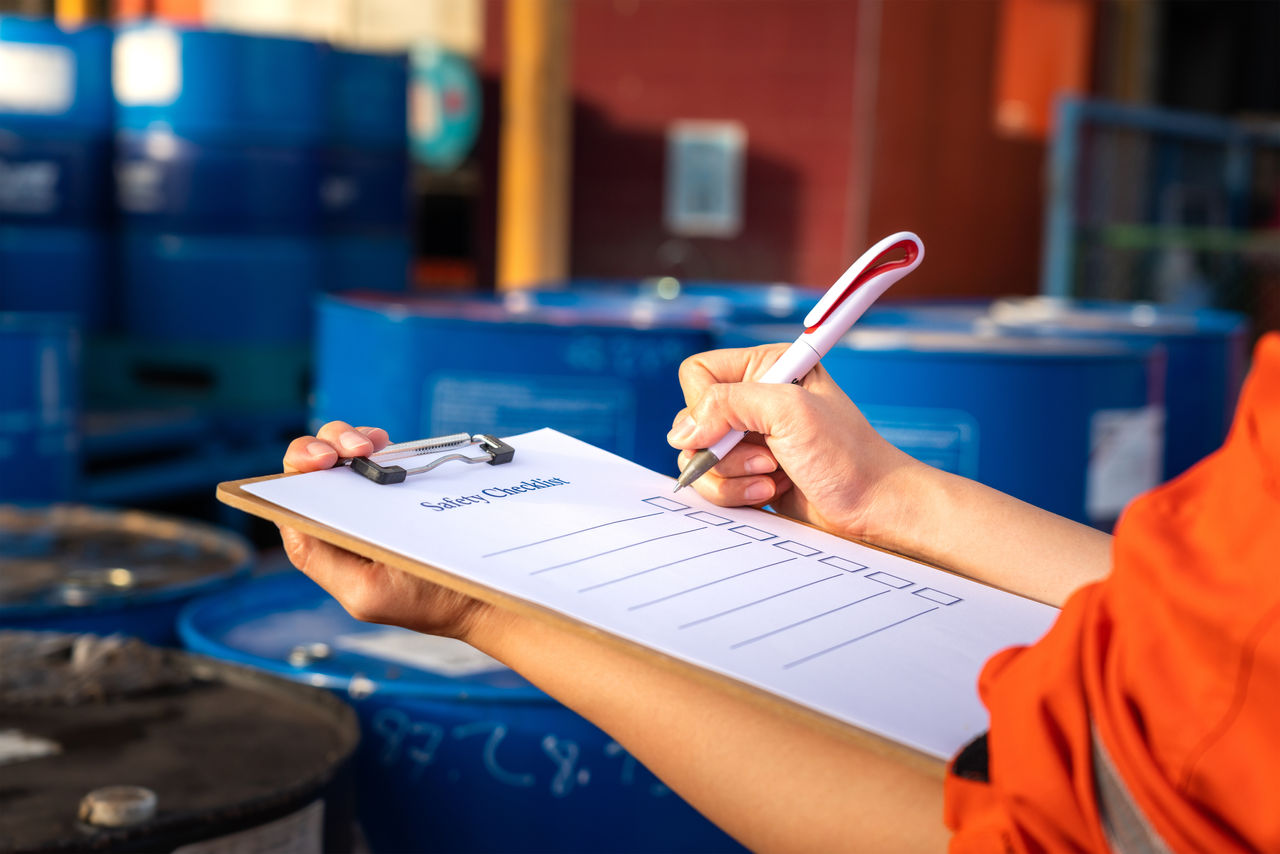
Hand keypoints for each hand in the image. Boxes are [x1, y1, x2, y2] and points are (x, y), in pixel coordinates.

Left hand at [279, 421, 498, 639]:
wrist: (484, 595)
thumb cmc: (427, 600)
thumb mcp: (365, 592)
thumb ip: (323, 555)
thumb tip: (295, 514)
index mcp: (322, 545)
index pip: (290, 496)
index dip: (300, 469)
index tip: (324, 459)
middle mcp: (339, 519)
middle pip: (312, 465)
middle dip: (328, 444)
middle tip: (357, 448)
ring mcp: (369, 500)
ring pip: (342, 454)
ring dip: (352, 438)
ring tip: (375, 443)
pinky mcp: (397, 489)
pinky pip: (377, 457)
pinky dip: (378, 444)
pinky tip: (386, 444)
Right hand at [667, 345, 928, 544]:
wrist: (872, 505)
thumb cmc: (846, 454)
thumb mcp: (788, 412)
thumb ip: (728, 406)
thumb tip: (681, 432)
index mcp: (765, 367)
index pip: (698, 373)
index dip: (705, 404)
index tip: (732, 428)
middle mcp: (752, 400)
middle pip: (692, 420)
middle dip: (724, 448)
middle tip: (768, 456)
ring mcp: (747, 439)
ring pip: (697, 456)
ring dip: (732, 474)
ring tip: (772, 476)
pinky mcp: (745, 472)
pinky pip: (711, 483)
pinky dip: (735, 493)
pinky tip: (770, 492)